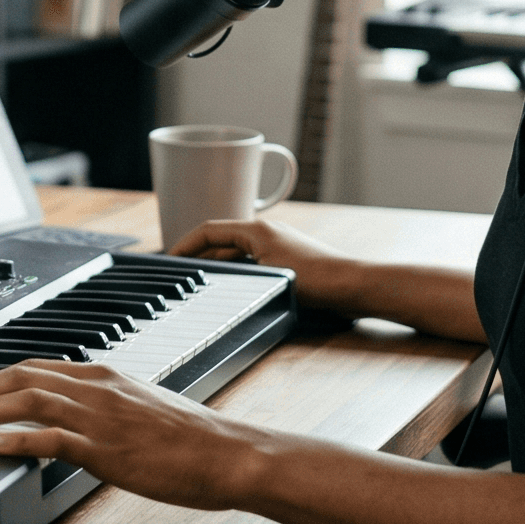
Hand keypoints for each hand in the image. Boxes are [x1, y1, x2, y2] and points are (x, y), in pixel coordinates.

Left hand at [0, 360, 272, 510]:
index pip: (35, 366)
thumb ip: (104, 411)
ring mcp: (100, 416)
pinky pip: (49, 437)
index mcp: (104, 376)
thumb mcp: (140, 411)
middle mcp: (97, 387)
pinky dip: (13, 438)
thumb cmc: (191, 440)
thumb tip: (72, 425)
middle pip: (21, 376)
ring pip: (27, 400)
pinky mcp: (106, 448)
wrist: (228, 454)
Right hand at [166, 219, 366, 311]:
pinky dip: (237, 276)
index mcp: (257, 230)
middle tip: (179, 276)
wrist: (355, 287)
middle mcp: (266, 234)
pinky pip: (252, 266)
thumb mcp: (265, 277)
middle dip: (199, 258)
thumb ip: (232, 275)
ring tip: (200, 285)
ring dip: (218, 268)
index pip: (209, 230)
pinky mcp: (289, 264)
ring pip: (237, 256)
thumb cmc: (316, 279)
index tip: (170, 259)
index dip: (186, 244)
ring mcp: (278, 248)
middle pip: (222, 243)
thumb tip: (205, 278)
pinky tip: (232, 293)